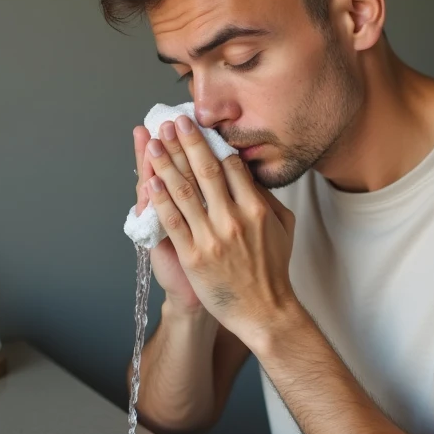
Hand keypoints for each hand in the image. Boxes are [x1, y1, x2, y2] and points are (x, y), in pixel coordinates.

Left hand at [145, 115, 297, 346]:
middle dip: (185, 142)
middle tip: (173, 122)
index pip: (230, 166)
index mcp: (256, 208)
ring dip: (166, 163)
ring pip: (183, 191)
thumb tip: (248, 172)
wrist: (263, 311)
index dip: (211, 143)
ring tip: (153, 143)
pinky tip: (151, 180)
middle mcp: (233, 219)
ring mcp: (211, 238)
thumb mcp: (282, 227)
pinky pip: (172, 221)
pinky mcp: (193, 256)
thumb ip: (265, 198)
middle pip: (204, 171)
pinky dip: (160, 199)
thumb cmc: (273, 269)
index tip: (198, 126)